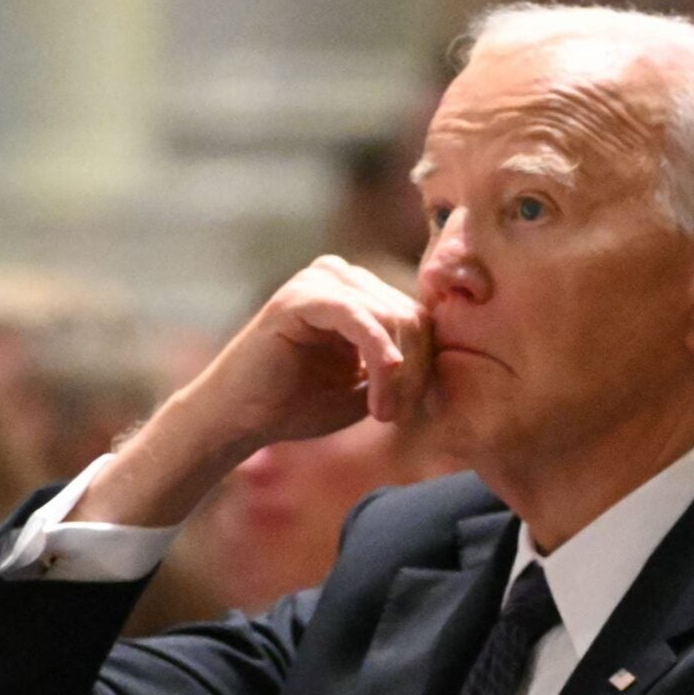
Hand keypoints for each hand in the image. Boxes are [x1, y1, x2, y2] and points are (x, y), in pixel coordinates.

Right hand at [75, 258, 432, 527]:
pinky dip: (379, 357)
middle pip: (414, 316)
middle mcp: (343, 275)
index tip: (413, 411)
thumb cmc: (300, 405)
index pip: (422, 318)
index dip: (428, 367)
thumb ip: (408, 366)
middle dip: (416, 373)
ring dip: (399, 375)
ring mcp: (321, 280)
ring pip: (395, 318)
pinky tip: (378, 397)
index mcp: (362, 291)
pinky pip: (361, 320)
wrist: (239, 419)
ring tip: (383, 413)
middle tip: (397, 417)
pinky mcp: (301, 296)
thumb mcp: (371, 386)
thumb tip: (454, 360)